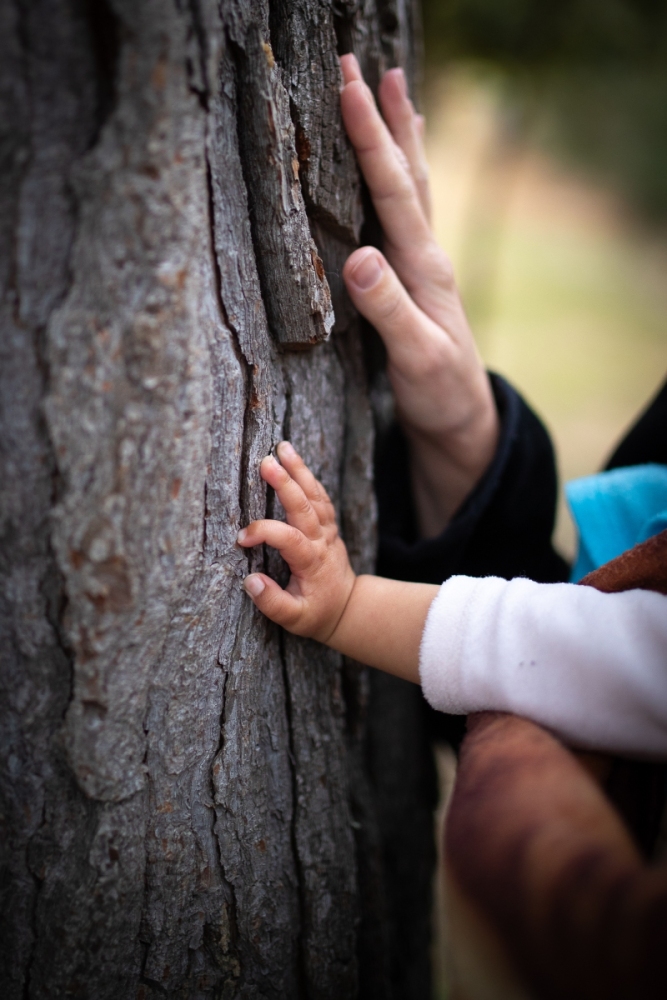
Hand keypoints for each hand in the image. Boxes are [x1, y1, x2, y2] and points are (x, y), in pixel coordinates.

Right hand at [238, 443, 437, 679]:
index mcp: (312, 561)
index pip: (289, 538)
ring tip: (283, 447)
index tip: (242, 538)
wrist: (348, 608)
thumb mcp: (294, 619)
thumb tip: (251, 581)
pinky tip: (295, 460)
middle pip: (305, 506)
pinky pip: (320, 496)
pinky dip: (309, 477)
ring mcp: (328, 530)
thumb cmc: (316, 613)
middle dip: (286, 483)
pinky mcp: (328, 525)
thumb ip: (272, 603)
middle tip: (266, 462)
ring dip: (300, 470)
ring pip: (315, 495)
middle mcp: (322, 540)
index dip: (264, 532)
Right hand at [339, 54, 498, 535]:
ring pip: (412, 187)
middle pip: (407, 173)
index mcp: (423, 267)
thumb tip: (359, 257)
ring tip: (393, 90)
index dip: (370, 139)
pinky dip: (401, 176)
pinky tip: (399, 167)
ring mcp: (422, 265)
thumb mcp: (414, 358)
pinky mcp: (414, 279)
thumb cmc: (438, 392)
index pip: (393, 191)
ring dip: (400, 137)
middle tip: (364, 64)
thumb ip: (388, 310)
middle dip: (385, 119)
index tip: (350, 87)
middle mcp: (427, 256)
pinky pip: (407, 212)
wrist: (463, 419)